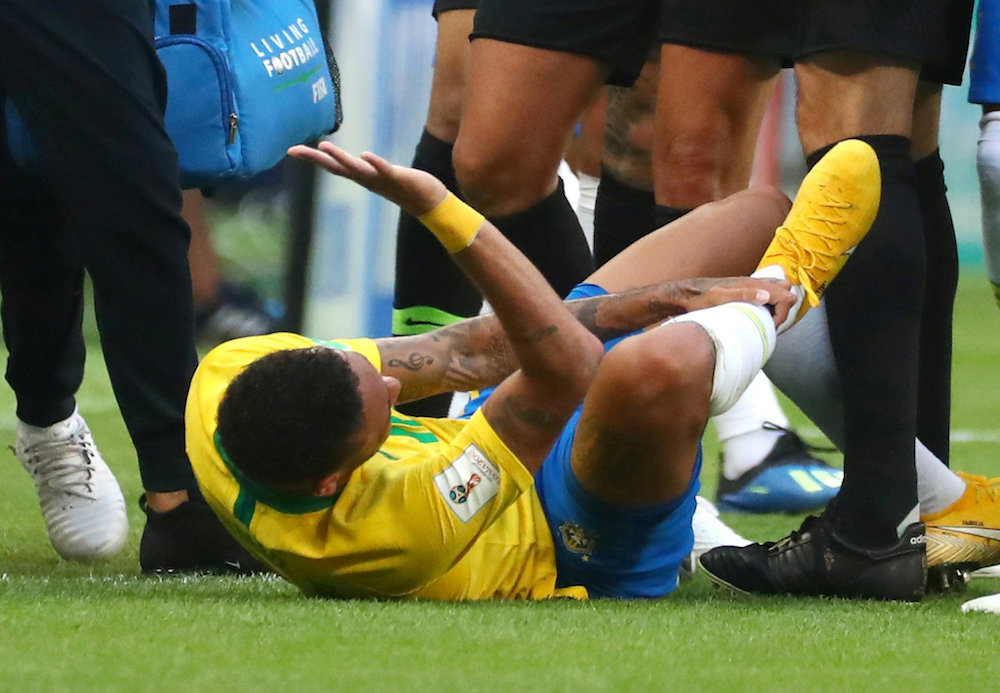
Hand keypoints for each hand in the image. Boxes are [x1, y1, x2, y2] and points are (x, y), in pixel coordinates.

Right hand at [288, 142, 448, 215]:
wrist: (428, 201)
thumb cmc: (404, 186)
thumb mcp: (380, 176)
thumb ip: (368, 169)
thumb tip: (357, 161)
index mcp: (361, 177)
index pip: (332, 166)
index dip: (312, 158)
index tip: (291, 150)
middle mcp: (366, 179)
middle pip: (337, 167)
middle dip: (315, 158)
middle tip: (295, 149)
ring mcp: (380, 179)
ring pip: (356, 169)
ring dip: (341, 158)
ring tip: (324, 147)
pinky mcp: (398, 178)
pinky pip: (384, 170)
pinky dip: (374, 163)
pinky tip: (365, 155)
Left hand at [686, 277, 795, 326]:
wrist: (688, 295)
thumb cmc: (701, 298)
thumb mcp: (720, 298)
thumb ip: (743, 295)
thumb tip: (766, 295)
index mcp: (753, 284)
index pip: (786, 296)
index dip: (783, 313)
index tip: (770, 325)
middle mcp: (755, 283)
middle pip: (786, 291)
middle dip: (783, 309)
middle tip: (768, 322)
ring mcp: (751, 286)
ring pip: (779, 292)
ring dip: (777, 307)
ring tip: (763, 320)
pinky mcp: (745, 291)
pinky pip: (767, 295)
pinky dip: (769, 305)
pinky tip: (756, 315)